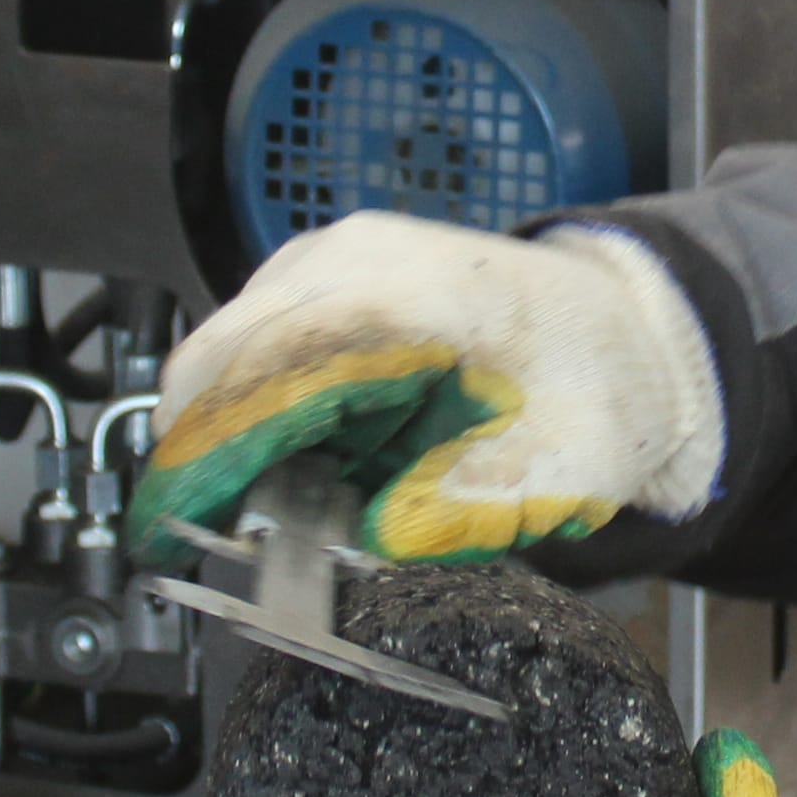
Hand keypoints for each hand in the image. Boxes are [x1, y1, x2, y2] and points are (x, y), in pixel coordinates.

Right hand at [131, 212, 722, 562]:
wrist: (630, 330)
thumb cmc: (594, 392)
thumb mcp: (556, 473)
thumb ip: (461, 509)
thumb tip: (370, 536)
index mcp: (415, 296)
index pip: (271, 367)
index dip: (208, 453)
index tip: (166, 522)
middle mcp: (355, 260)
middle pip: (222, 355)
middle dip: (202, 453)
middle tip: (208, 537)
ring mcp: (332, 258)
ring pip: (228, 352)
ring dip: (235, 432)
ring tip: (289, 502)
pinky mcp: (324, 276)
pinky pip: (257, 346)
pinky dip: (262, 407)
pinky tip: (312, 456)